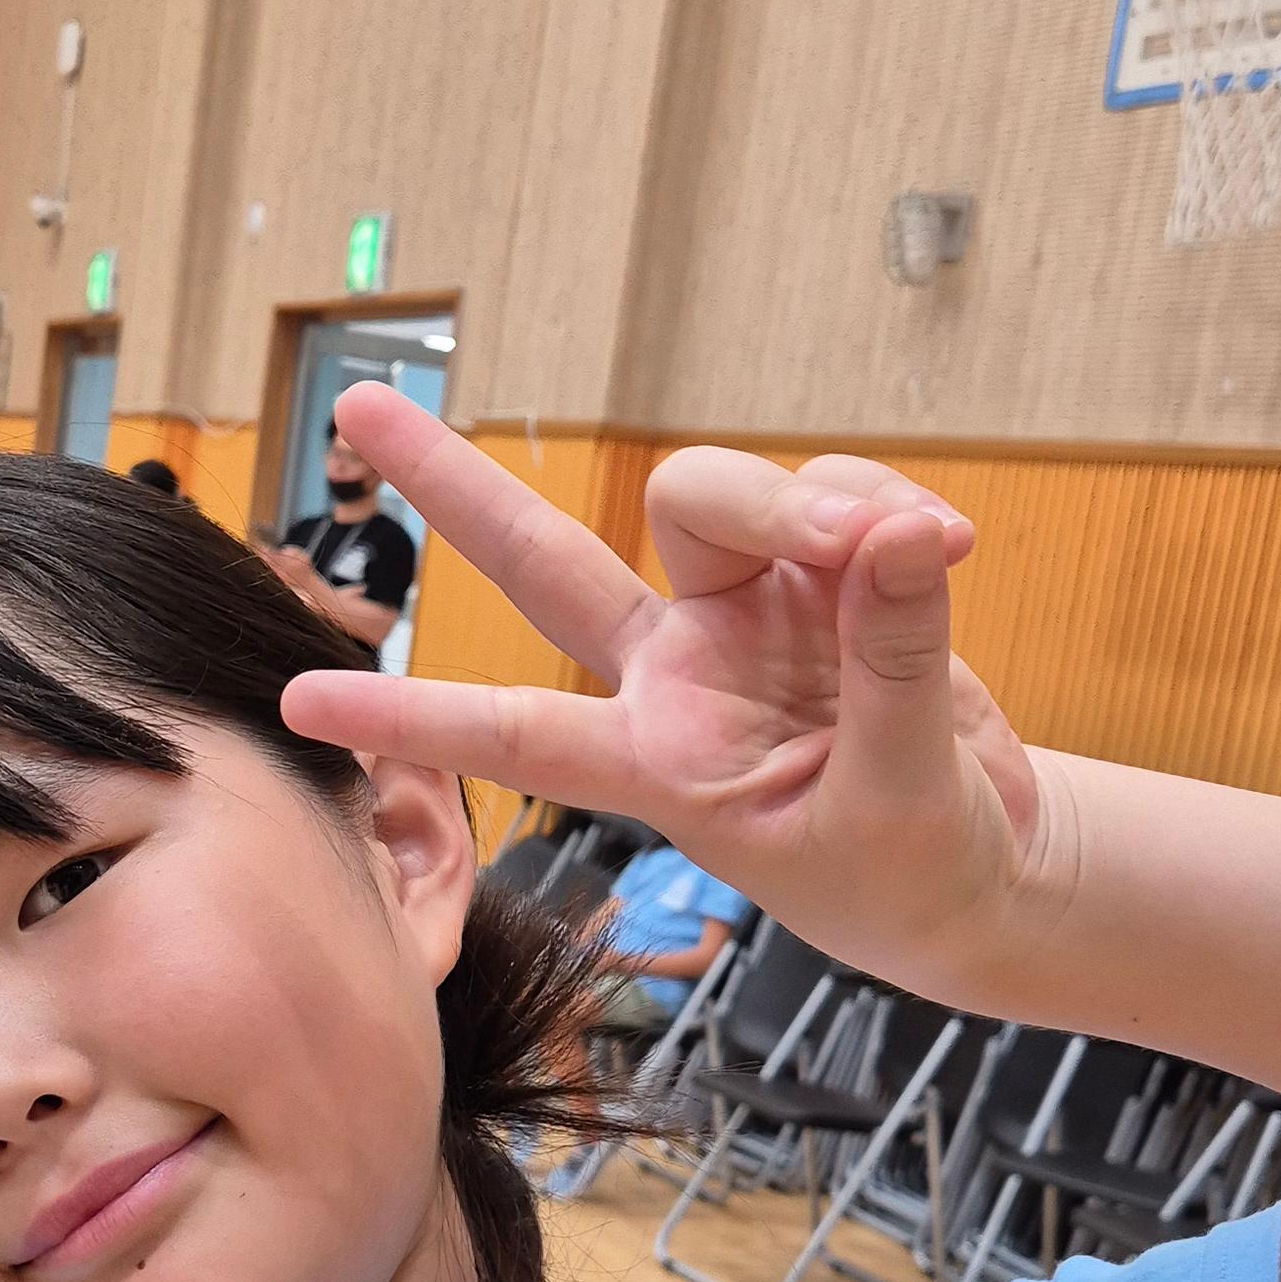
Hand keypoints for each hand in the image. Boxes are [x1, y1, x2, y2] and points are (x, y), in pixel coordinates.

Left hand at [277, 384, 1053, 995]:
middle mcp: (673, 673)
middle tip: (359, 409)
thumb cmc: (913, 872)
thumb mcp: (899, 798)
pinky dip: (885, 506)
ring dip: (805, 504)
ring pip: (712, 495)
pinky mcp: (822, 576)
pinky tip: (942, 544)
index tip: (295, 707)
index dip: (411, 721)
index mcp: (658, 763)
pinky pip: (832, 497)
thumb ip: (891, 665)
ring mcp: (739, 615)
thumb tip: (891, 534)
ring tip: (910, 549)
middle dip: (453, 483)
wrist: (986, 867)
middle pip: (544, 557)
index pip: (517, 736)